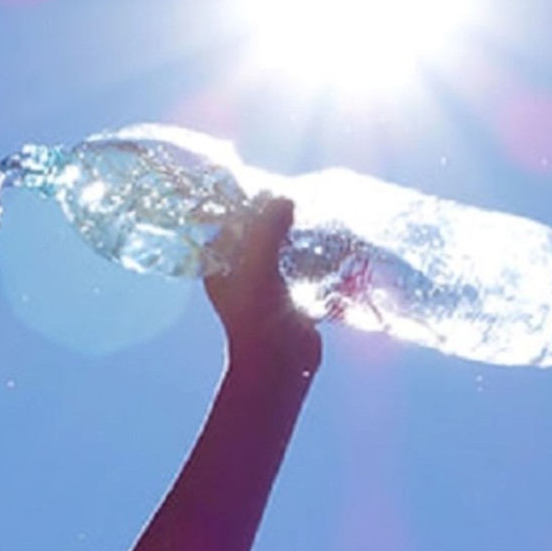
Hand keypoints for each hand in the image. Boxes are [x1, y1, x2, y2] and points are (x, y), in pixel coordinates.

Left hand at [204, 196, 321, 377]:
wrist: (279, 364)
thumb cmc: (258, 316)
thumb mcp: (257, 266)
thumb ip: (266, 229)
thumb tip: (282, 198)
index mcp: (220, 263)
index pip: (230, 222)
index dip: (248, 203)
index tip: (272, 186)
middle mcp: (239, 271)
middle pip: (258, 232)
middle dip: (278, 217)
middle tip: (301, 198)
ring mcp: (266, 283)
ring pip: (282, 247)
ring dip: (299, 235)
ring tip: (318, 214)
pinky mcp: (290, 294)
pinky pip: (301, 266)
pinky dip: (314, 255)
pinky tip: (331, 241)